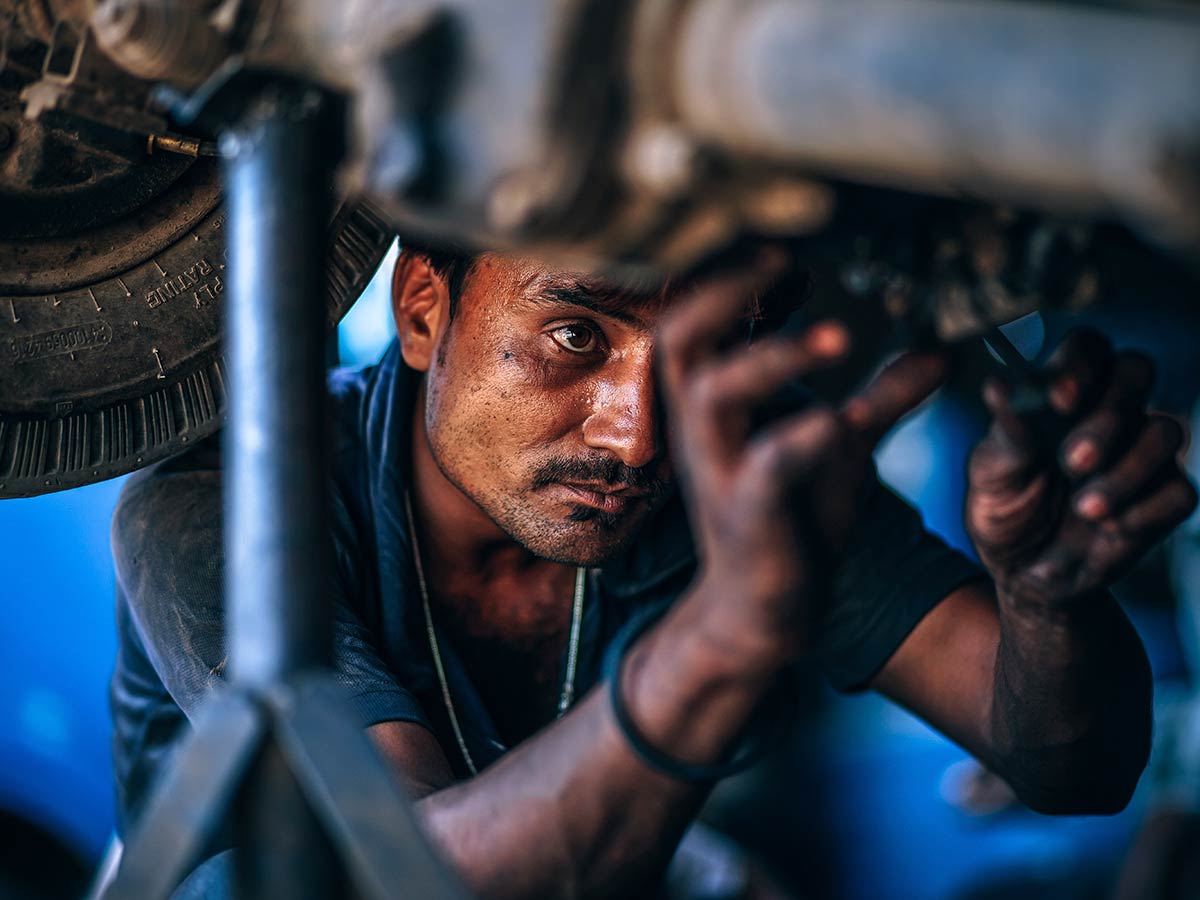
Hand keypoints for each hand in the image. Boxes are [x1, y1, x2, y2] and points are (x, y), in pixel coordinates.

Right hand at [658, 262, 947, 660]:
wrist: (760, 613)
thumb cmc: (789, 520)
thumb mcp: (839, 447)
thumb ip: (881, 398)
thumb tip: (941, 349)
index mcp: (715, 404)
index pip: (695, 318)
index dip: (728, 276)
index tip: (783, 248)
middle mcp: (702, 430)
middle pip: (680, 339)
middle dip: (724, 292)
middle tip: (780, 261)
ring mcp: (718, 472)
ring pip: (712, 395)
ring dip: (772, 357)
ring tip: (840, 336)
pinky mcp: (746, 516)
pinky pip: (762, 468)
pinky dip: (800, 438)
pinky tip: (839, 420)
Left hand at [967, 328, 1197, 607]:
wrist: (1023, 574)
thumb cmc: (1004, 509)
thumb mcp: (991, 472)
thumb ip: (1006, 431)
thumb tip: (999, 385)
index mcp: (1063, 395)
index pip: (1088, 347)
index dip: (1081, 364)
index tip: (1059, 401)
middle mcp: (1109, 414)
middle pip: (1138, 370)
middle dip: (1109, 415)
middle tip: (1071, 461)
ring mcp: (1142, 453)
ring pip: (1166, 431)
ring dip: (1125, 472)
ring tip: (1082, 508)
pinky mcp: (1164, 498)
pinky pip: (1179, 491)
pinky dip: (1141, 512)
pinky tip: (1106, 529)